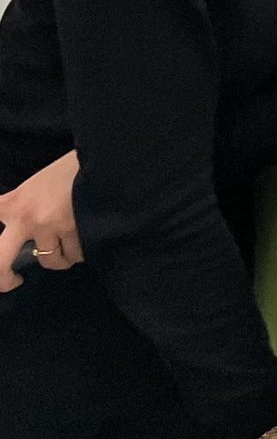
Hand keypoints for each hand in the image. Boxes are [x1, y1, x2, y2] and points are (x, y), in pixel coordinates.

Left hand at [0, 151, 81, 291]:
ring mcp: (49, 227)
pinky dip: (82, 250)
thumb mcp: (37, 184)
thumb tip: (27, 231)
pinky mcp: (75, 231)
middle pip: (0, 262)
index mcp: (13, 202)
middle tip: (15, 281)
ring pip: (52, 261)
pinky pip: (76, 253)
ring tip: (70, 246)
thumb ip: (25, 205)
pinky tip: (88, 236)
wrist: (104, 157)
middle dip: (5, 280)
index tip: (7, 261)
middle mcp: (25, 218)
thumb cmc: (70, 168)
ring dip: (62, 256)